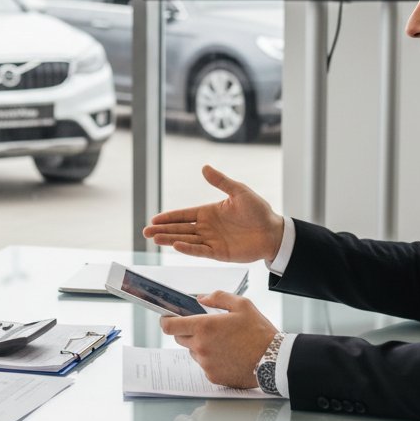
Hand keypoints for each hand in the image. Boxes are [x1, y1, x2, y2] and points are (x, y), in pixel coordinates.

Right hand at [143, 164, 283, 264]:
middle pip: (180, 229)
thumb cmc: (258, 210)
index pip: (183, 215)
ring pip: (186, 240)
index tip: (154, 219)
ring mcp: (212, 241)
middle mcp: (207, 227)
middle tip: (146, 231)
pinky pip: (200, 251)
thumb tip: (204, 167)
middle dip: (163, 230)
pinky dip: (188, 249)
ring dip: (170, 239)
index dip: (168, 217)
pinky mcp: (219, 253)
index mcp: (209, 212)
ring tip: (155, 238)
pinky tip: (176, 246)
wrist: (273, 231)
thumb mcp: (239, 191)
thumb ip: (221, 182)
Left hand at [160, 291, 275, 387]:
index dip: (165, 321)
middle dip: (187, 331)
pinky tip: (227, 354)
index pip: (169, 326)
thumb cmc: (259, 331)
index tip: (167, 318)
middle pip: (179, 338)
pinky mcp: (213, 376)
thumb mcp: (242, 304)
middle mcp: (201, 346)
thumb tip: (200, 298)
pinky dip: (211, 359)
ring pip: (192, 351)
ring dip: (200, 345)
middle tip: (205, 328)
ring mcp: (206, 363)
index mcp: (204, 327)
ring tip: (222, 342)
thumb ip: (217, 297)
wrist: (274, 360)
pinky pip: (204, 365)